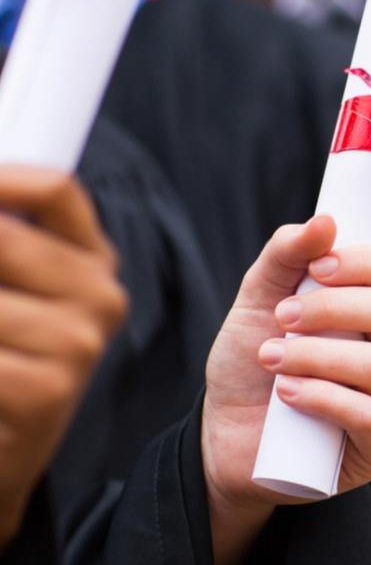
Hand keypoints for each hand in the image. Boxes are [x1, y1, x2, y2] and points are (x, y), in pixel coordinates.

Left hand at [0, 167, 125, 546]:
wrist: (6, 449)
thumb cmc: (5, 358)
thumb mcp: (12, 290)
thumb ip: (8, 240)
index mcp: (91, 261)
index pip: (55, 189)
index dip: (0, 180)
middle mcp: (100, 296)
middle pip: (4, 237)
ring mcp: (79, 344)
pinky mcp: (47, 391)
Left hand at [201, 215, 370, 564]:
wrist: (227, 437)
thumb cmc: (254, 361)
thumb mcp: (259, 299)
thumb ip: (287, 255)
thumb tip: (326, 220)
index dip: (369, 261)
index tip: (318, 266)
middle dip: (332, 307)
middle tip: (281, 316)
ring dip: (316, 355)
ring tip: (270, 358)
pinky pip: (369, 418)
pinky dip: (322, 398)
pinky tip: (286, 393)